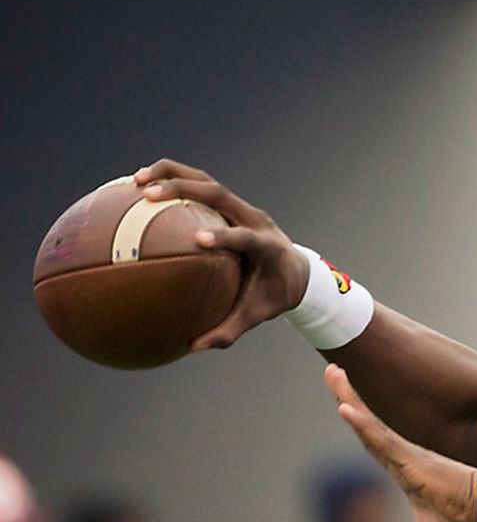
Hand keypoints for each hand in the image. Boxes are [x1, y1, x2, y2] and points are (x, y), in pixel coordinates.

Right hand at [133, 159, 309, 350]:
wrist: (297, 270)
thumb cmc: (275, 295)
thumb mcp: (258, 315)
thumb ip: (230, 330)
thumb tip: (194, 347)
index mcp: (267, 246)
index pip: (246, 237)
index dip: (225, 236)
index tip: (198, 241)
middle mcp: (255, 219)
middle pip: (220, 194)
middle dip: (183, 190)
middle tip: (146, 195)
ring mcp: (242, 208)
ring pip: (207, 181)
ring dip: (171, 175)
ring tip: (133, 180)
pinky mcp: (231, 205)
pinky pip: (200, 186)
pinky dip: (171, 181)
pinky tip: (137, 187)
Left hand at [324, 363, 476, 521]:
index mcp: (407, 471)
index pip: (374, 441)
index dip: (359, 421)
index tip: (344, 400)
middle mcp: (405, 458)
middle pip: (368, 424)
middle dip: (349, 396)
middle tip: (332, 370)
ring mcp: (408, 456)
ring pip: (370, 425)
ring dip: (349, 399)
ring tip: (332, 372)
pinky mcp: (414, 460)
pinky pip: (382, 439)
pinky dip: (362, 424)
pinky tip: (345, 408)